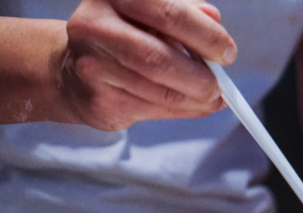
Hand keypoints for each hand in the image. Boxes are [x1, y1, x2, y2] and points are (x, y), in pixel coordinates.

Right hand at [60, 0, 235, 130]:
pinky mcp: (98, 99)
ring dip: (196, 99)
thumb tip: (215, 21)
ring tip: (212, 97)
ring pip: (160, 91)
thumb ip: (185, 12)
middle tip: (222, 85)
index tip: (227, 53)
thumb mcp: (153, 12)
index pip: (170, 14)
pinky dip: (183, 110)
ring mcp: (93, 65)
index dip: (206, 36)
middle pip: (160, 58)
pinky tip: (192, 105)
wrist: (75, 69)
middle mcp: (96, 26)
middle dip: (202, 77)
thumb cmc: (125, 35)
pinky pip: (153, 110)